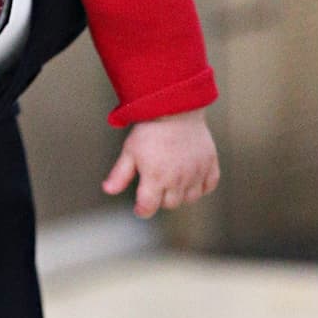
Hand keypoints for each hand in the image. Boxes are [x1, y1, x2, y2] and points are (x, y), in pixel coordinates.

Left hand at [102, 110, 219, 218]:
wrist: (175, 107)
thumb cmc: (149, 130)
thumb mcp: (130, 151)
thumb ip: (119, 174)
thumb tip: (107, 191)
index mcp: (155, 178)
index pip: (148, 207)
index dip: (142, 210)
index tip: (139, 208)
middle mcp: (178, 179)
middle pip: (170, 204)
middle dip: (161, 199)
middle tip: (156, 185)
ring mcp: (196, 173)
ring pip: (190, 198)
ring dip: (180, 194)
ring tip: (172, 180)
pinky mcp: (210, 164)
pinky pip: (209, 186)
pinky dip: (201, 186)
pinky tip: (191, 177)